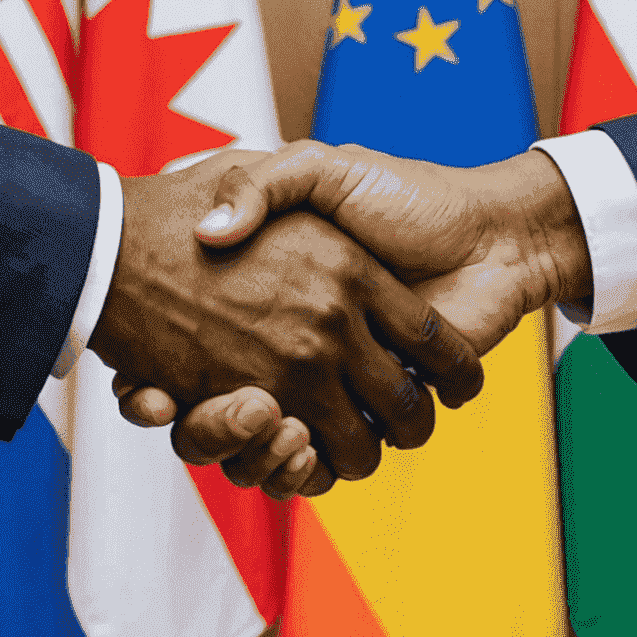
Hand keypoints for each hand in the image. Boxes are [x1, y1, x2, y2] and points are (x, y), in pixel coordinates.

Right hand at [117, 142, 591, 490]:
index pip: (206, 347)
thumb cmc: (406, 195)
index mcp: (283, 299)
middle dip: (210, 427)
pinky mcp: (380, 412)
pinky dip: (301, 467)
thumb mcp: (318, 169)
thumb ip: (263, 184)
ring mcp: (342, 383)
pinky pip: (327, 458)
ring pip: (279, 443)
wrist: (490, 231)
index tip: (145, 388)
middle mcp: (307, 347)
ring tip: (249, 421)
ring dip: (254, 449)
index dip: (163, 376)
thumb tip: (210, 231)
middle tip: (185, 411)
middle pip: (237, 412)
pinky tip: (287, 442)